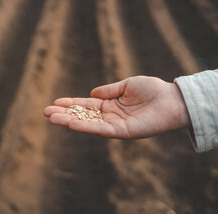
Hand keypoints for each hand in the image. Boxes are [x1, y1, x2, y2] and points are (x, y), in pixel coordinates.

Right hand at [43, 76, 190, 138]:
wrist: (171, 99)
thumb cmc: (153, 90)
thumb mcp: (127, 85)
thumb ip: (109, 90)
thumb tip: (91, 94)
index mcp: (110, 105)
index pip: (85, 105)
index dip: (70, 104)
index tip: (54, 103)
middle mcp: (110, 116)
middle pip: (83, 116)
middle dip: (64, 114)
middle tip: (45, 113)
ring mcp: (115, 125)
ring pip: (88, 124)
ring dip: (69, 122)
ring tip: (52, 118)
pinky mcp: (122, 132)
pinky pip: (100, 130)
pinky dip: (85, 127)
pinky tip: (71, 124)